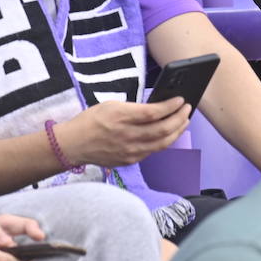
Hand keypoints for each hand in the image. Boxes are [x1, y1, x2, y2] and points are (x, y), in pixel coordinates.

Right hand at [58, 98, 190, 167]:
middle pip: (162, 130)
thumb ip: (134, 107)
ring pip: (161, 144)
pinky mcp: (128, 161)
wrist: (73, 145)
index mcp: (121, 117)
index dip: (171, 106)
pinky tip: (169, 134)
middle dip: (179, 119)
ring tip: (184, 121)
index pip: (153, 113)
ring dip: (176, 131)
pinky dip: (164, 142)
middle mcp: (126, 136)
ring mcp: (128, 151)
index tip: (181, 100)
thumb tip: (158, 107)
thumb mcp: (111, 105)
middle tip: (187, 109)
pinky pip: (152, 152)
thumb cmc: (91, 120)